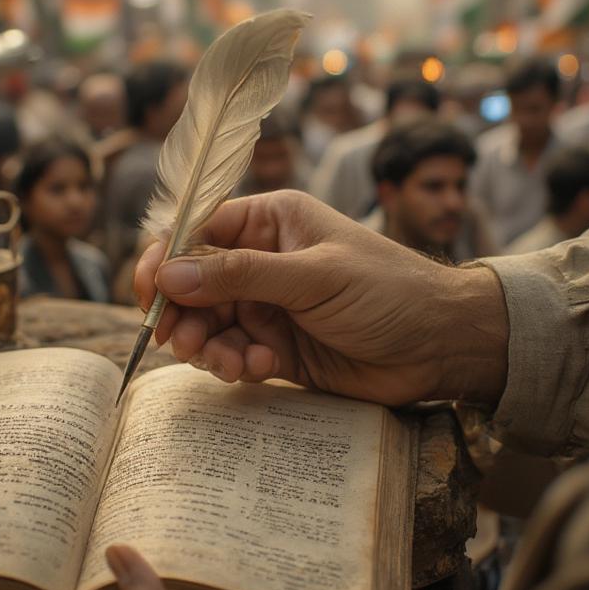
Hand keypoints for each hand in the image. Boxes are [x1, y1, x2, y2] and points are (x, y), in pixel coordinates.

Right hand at [134, 190, 507, 406]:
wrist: (442, 348)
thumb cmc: (389, 291)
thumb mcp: (314, 275)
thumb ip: (241, 274)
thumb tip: (169, 273)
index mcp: (271, 221)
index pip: (199, 230)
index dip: (166, 258)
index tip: (146, 291)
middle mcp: (262, 261)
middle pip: (194, 283)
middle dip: (183, 313)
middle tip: (180, 341)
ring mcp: (268, 306)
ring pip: (207, 323)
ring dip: (206, 345)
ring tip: (230, 362)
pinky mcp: (275, 348)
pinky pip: (232, 354)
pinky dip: (234, 364)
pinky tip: (259, 368)